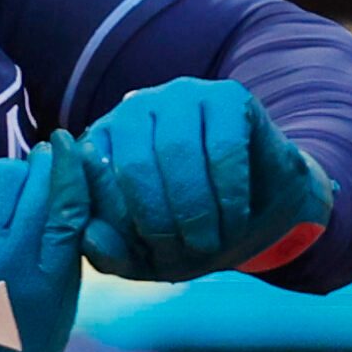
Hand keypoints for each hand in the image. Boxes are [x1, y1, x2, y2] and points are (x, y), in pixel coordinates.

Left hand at [0, 130, 87, 351]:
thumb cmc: (13, 340)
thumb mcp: (60, 301)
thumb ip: (66, 244)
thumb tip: (65, 177)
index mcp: (47, 276)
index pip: (65, 202)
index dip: (68, 165)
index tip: (64, 146)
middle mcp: (5, 259)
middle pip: (24, 180)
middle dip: (27, 174)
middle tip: (21, 188)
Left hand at [79, 78, 333, 281]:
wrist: (261, 214)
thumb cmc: (191, 232)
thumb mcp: (144, 256)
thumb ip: (109, 253)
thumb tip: (89, 237)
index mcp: (100, 143)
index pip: (91, 181)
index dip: (122, 226)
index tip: (151, 253)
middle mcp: (133, 110)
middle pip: (134, 166)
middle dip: (161, 221)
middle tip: (188, 250)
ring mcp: (179, 96)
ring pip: (176, 151)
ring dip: (196, 209)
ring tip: (212, 241)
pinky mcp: (227, 96)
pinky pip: (222, 147)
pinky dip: (229, 193)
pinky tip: (235, 218)